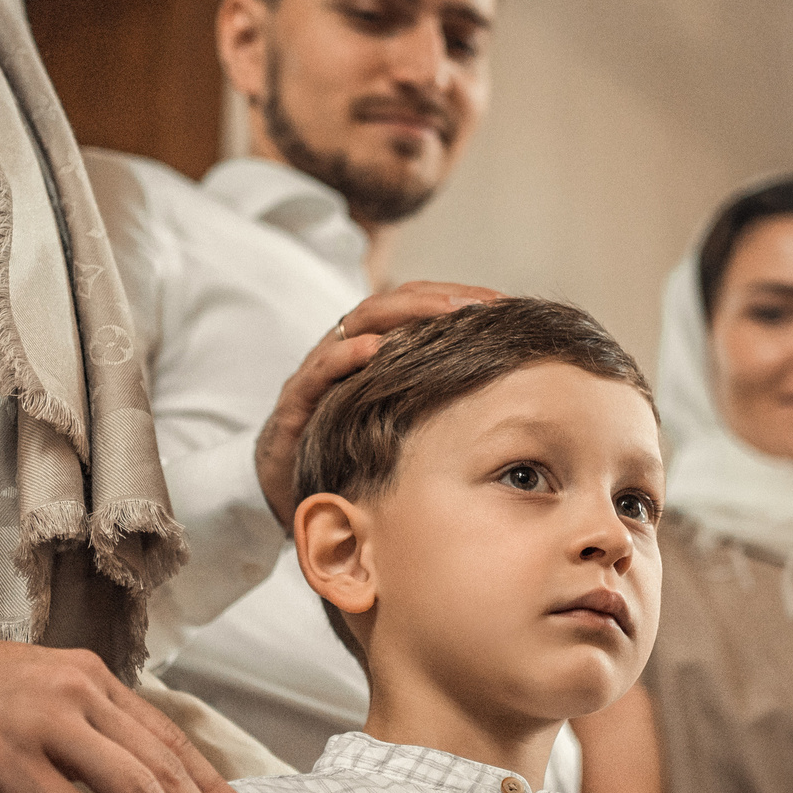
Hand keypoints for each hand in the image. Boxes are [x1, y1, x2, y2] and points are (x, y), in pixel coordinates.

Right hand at [0, 605, 260, 792]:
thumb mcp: (36, 689)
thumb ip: (82, 722)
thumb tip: (125, 774)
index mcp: (92, 678)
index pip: (171, 739)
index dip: (214, 786)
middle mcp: (82, 694)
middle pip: (168, 769)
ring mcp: (48, 726)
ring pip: (138, 792)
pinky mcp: (12, 762)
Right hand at [255, 281, 496, 526]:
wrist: (285, 493)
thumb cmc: (349, 455)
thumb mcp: (399, 427)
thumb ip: (437, 405)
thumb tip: (506, 402)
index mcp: (373, 351)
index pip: (416, 308)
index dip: (459, 299)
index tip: (506, 304)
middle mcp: (345, 351)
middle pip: (392, 305)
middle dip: (440, 298)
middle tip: (486, 304)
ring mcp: (319, 373)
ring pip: (358, 325)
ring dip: (403, 314)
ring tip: (446, 311)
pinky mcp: (295, 403)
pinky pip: (319, 372)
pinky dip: (344, 357)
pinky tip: (373, 350)